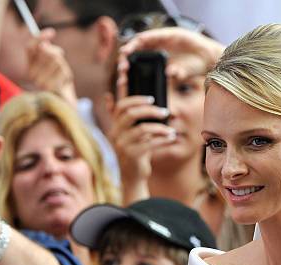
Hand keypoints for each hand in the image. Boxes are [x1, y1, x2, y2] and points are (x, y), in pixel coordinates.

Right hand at [27, 29, 76, 105]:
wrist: (64, 103)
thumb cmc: (59, 81)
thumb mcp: (53, 64)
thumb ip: (48, 52)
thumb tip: (45, 44)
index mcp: (28, 67)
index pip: (30, 47)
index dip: (39, 37)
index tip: (51, 32)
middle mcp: (31, 75)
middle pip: (46, 51)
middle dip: (58, 53)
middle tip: (61, 61)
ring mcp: (40, 83)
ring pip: (57, 61)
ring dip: (64, 67)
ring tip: (62, 76)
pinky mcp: (50, 89)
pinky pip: (63, 72)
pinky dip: (67, 75)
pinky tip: (64, 83)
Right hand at [108, 77, 176, 202]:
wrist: (133, 176)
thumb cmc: (135, 151)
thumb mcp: (129, 133)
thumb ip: (123, 116)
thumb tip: (110, 96)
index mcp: (116, 124)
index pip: (118, 102)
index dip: (121, 87)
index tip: (125, 71)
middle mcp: (115, 132)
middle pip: (128, 111)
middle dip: (146, 107)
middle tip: (162, 109)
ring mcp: (122, 144)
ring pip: (141, 128)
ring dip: (159, 126)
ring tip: (170, 127)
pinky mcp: (132, 155)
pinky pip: (149, 143)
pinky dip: (161, 138)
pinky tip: (170, 137)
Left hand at [118, 27, 223, 80]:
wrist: (208, 57)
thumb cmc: (194, 67)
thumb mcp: (182, 73)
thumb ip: (175, 74)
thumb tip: (168, 74)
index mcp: (157, 62)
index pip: (139, 65)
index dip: (131, 70)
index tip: (124, 78)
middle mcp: (157, 50)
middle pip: (136, 53)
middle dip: (127, 59)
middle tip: (122, 67)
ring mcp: (161, 41)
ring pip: (141, 42)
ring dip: (132, 47)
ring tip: (125, 54)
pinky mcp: (167, 33)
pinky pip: (153, 34)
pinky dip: (145, 37)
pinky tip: (138, 41)